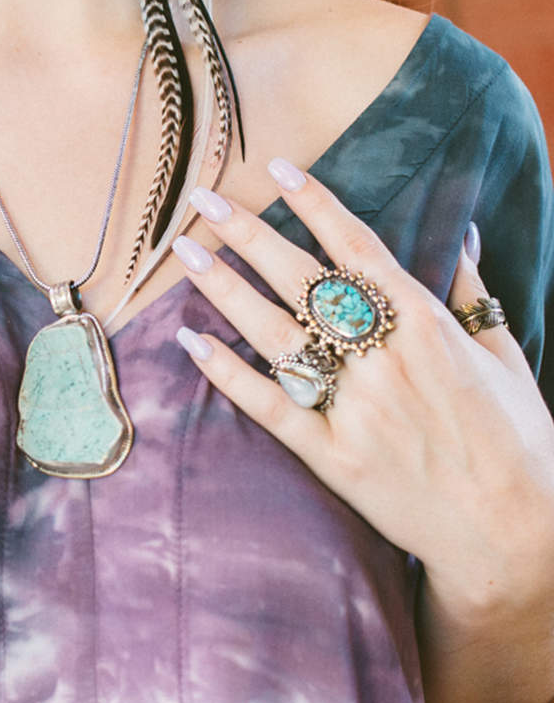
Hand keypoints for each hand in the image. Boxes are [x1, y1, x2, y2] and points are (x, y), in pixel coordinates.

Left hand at [171, 158, 553, 702]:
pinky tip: (191, 342)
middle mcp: (385, 358)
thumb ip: (470, 290)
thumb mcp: (503, 355)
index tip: (274, 168)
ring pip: (276, 333)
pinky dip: (228, 373)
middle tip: (203, 198)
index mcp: (427, 325)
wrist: (515, 534)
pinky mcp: (334, 457)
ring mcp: (355, 407)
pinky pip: (270, 406)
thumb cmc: (518, 440)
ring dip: (226, 288)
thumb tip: (458, 229)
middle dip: (249, 233)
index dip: (313, 203)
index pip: (358, 246)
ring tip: (185, 251)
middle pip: (302, 280)